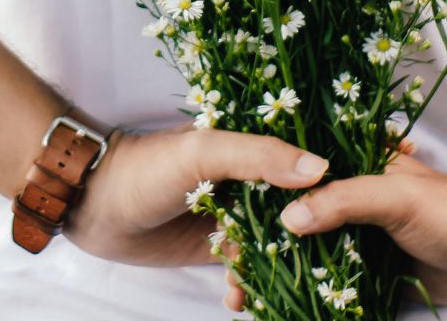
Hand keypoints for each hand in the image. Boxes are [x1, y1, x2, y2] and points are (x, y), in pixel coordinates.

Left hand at [64, 126, 329, 267]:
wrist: (92, 204)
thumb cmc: (145, 167)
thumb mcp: (202, 153)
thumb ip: (257, 157)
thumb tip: (320, 170)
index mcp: (250, 146)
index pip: (304, 164)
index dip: (329, 188)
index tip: (354, 212)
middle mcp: (248, 180)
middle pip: (296, 210)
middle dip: (309, 239)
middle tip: (325, 267)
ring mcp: (233, 215)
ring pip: (274, 245)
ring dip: (279, 270)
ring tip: (277, 291)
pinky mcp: (215, 246)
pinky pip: (246, 268)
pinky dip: (248, 285)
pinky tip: (239, 300)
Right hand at [223, 148, 446, 312]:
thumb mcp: (395, 196)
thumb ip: (344, 202)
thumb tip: (288, 221)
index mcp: (344, 168)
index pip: (284, 180)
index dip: (251, 203)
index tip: (220, 228)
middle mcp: (342, 200)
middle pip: (285, 223)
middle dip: (253, 251)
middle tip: (227, 280)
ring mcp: (353, 237)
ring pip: (301, 257)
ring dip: (273, 278)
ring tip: (241, 301)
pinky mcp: (367, 271)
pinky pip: (327, 285)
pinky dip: (303, 297)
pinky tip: (276, 311)